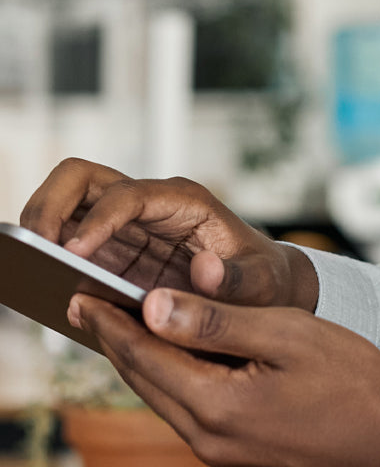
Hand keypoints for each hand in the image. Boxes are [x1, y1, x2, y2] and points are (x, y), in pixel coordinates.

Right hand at [21, 157, 316, 311]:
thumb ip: (239, 280)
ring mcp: (124, 224)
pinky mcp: (111, 250)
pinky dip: (49, 258)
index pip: (126, 195)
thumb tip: (205, 271)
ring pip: (65, 203)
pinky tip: (45, 288)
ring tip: (28, 268)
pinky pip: (67, 241)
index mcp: (184, 202)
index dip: (97, 222)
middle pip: (79, 178)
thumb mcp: (263, 282)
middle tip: (35, 250)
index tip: (73, 254)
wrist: (264, 287)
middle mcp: (148, 203)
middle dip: (49, 206)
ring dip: (40, 229)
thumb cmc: (264, 278)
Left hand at [68, 288, 379, 466]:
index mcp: (217, 408)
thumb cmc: (356, 384)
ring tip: (131, 332)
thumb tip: (154, 306)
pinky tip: (187, 368)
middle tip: (92, 309)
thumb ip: (218, 322)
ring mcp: (226, 462)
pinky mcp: (243, 466)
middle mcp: (210, 444)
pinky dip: (181, 388)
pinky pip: (195, 421)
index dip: (113, 324)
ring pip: (169, 404)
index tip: (85, 298)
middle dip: (120, 344)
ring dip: (150, 367)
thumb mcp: (289, 336)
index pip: (145, 358)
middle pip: (147, 385)